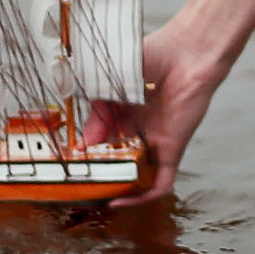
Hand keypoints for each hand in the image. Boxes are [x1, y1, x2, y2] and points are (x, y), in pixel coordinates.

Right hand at [82, 0, 254, 207]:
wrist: (186, 52)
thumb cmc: (149, 56)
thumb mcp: (110, 81)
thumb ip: (96, 111)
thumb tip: (85, 143)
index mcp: (122, 109)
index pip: (99, 138)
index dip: (85, 150)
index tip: (68, 158)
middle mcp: (138, 128)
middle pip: (115, 158)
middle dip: (97, 171)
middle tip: (77, 181)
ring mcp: (155, 141)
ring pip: (134, 174)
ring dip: (115, 186)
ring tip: (93, 194)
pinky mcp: (172, 150)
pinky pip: (158, 182)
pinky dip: (141, 196)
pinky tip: (119, 201)